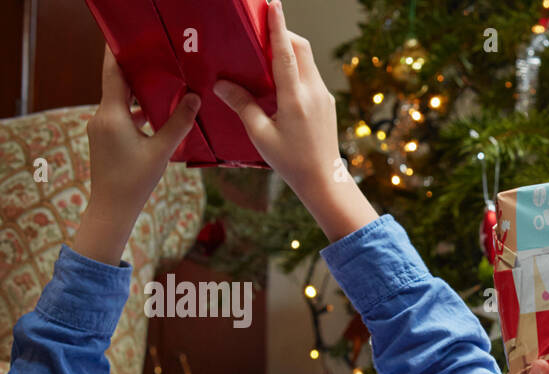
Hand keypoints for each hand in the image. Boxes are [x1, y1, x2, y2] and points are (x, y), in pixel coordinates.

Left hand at [72, 47, 200, 264]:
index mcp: (112, 114)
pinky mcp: (103, 139)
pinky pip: (119, 117)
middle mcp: (101, 116)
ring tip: (162, 88)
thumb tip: (194, 98)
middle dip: (137, 73)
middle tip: (157, 59)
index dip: (118, 52)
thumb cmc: (135, 181)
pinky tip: (154, 117)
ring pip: (120, 103)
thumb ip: (178, 122)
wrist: (112, 208)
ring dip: (139, 96)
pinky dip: (135, 113)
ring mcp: (100, 128)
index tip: (126, 36)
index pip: (113, 73)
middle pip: (118, 85)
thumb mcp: (162, 151)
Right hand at [213, 1, 375, 241]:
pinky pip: (310, 76)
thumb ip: (242, 105)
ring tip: (266, 54)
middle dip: (283, 33)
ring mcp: (323, 96)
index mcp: (295, 98)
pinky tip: (280, 79)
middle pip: (300, 48)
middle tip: (262, 29)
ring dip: (289, 50)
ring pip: (307, 61)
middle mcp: (313, 92)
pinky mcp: (327, 103)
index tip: (273, 4)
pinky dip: (295, 68)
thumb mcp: (261, 135)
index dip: (278, 26)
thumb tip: (221, 84)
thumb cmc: (291, 162)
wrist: (325, 180)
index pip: (285, 52)